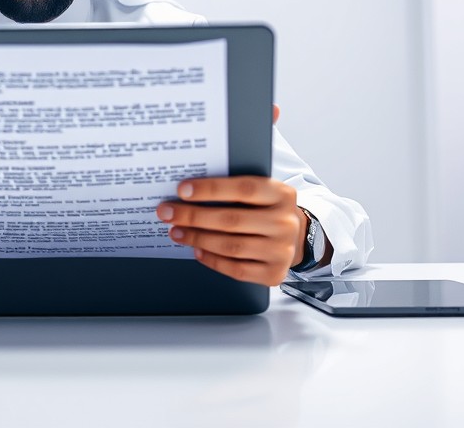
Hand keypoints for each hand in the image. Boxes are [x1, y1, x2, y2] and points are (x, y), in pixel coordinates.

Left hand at [157, 176, 305, 286]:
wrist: (296, 238)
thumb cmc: (267, 210)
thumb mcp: (263, 192)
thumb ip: (235, 190)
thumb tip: (190, 190)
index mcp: (281, 195)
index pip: (243, 189)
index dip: (211, 189)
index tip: (182, 190)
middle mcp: (285, 223)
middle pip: (232, 220)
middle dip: (193, 216)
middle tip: (167, 212)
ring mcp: (281, 250)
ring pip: (231, 246)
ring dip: (197, 238)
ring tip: (176, 232)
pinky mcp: (274, 273)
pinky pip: (236, 269)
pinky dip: (212, 260)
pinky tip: (196, 250)